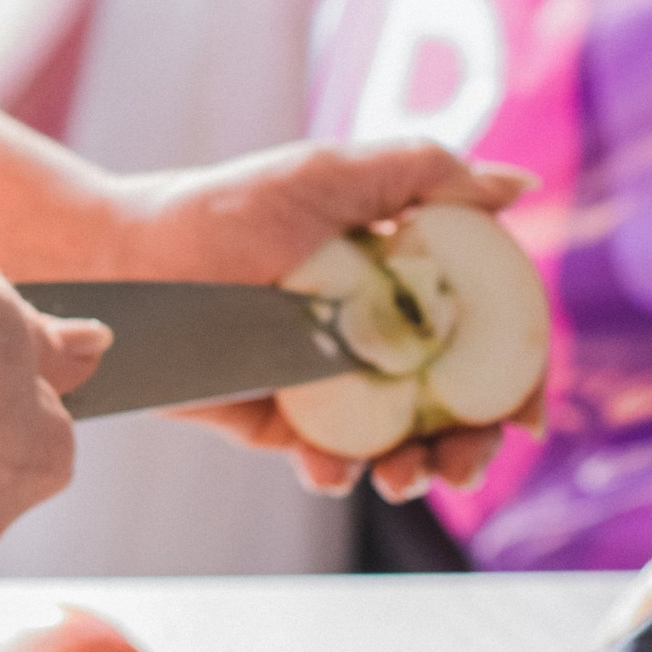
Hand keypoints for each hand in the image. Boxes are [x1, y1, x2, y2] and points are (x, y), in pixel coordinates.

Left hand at [94, 136, 540, 505]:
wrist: (127, 258)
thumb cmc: (227, 207)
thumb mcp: (330, 175)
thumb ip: (425, 174)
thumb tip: (517, 187)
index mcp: (406, 283)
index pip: (485, 339)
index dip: (517, 379)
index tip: (524, 414)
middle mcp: (378, 339)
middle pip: (455, 407)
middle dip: (473, 445)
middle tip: (463, 463)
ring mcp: (332, 387)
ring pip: (401, 446)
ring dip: (418, 471)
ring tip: (404, 477)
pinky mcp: (281, 423)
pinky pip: (327, 461)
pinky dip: (339, 472)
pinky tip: (333, 467)